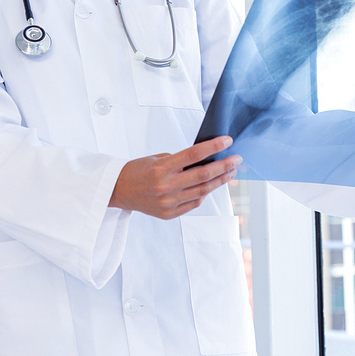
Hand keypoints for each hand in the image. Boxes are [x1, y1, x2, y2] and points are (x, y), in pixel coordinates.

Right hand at [108, 136, 240, 218]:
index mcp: (162, 168)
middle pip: (203, 175)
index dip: (213, 147)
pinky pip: (194, 203)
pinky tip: (212, 185)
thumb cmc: (137, 170)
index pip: (194, 155)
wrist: (118, 191)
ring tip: (230, 172)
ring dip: (219, 181)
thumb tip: (205, 160)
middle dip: (224, 166)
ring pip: (202, 191)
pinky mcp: (169, 214)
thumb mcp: (157, 158)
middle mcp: (166, 187)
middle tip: (236, 159)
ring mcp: (168, 203)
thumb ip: (180, 161)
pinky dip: (204, 193)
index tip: (227, 141)